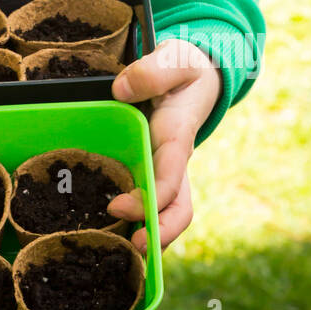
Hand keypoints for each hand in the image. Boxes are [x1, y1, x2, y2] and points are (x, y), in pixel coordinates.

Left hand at [106, 39, 221, 255]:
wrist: (197, 70)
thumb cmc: (185, 66)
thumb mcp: (175, 57)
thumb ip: (152, 71)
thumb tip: (120, 92)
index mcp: (179, 135)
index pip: (172, 174)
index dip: (153, 197)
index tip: (122, 206)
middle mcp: (175, 158)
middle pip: (178, 206)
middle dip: (161, 231)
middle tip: (136, 247)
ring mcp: (167, 166)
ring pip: (167, 210)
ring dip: (151, 233)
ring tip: (126, 252)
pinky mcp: (155, 166)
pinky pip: (151, 199)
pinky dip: (139, 219)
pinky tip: (113, 231)